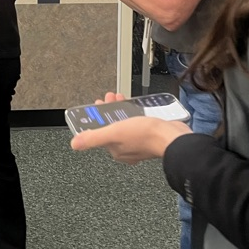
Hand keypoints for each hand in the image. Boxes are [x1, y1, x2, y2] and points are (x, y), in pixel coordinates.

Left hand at [71, 99, 187, 163]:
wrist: (172, 137)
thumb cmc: (146, 136)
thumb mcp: (114, 132)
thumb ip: (93, 138)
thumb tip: (75, 144)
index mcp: (117, 150)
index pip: (101, 133)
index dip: (98, 118)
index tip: (98, 106)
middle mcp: (128, 148)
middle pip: (113, 127)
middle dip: (109, 111)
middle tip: (109, 99)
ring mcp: (140, 142)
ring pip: (125, 124)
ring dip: (121, 110)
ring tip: (120, 98)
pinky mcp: (151, 136)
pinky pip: (138, 123)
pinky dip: (134, 113)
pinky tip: (136, 106)